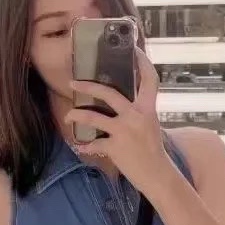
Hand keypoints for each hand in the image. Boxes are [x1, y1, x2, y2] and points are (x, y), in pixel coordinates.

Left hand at [65, 49, 171, 195]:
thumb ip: (138, 112)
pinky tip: (78, 146)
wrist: (157, 175)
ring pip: (94, 118)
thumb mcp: (150, 125)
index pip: (150, 79)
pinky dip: (84, 146)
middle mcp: (136, 116)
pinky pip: (93, 144)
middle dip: (88, 86)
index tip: (135, 50)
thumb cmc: (153, 150)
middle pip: (109, 94)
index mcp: (148, 108)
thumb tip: (121, 103)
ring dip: (77, 116)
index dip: (143, 62)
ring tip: (67, 116)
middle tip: (72, 83)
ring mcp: (124, 131)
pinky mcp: (115, 147)